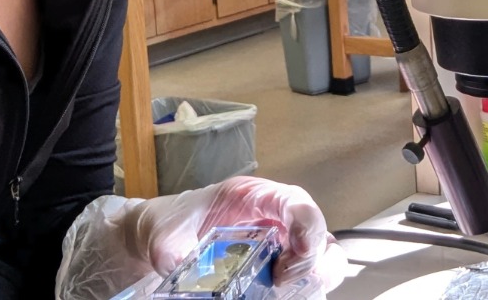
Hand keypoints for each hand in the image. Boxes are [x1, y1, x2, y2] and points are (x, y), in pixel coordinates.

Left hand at [135, 176, 347, 290]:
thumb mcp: (168, 239)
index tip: (296, 252)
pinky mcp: (278, 261)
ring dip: (312, 277)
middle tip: (280, 280)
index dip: (307, 225)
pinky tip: (277, 293)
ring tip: (278, 289)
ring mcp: (280, 240)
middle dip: (314, 261)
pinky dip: (303, 288)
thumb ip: (176, 257)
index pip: (296, 201)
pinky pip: (306, 275)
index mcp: (252, 197)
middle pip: (321, 233)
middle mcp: (275, 215)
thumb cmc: (171, 226)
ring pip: (323, 256)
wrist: (164, 235)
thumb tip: (189, 281)